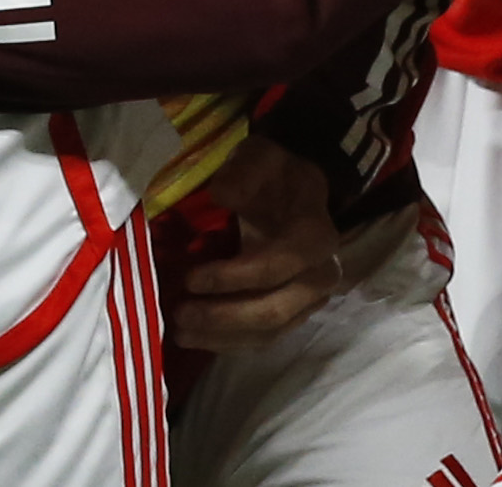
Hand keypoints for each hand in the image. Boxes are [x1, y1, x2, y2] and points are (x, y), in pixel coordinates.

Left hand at [171, 139, 345, 348]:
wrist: (294, 192)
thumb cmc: (274, 176)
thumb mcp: (258, 159)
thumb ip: (242, 173)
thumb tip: (221, 194)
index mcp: (316, 236)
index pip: (278, 266)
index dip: (233, 278)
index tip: (190, 278)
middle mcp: (321, 274)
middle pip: (274, 310)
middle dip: (223, 317)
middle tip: (179, 313)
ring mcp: (309, 300)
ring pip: (268, 333)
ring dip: (222, 337)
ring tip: (180, 332)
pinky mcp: (294, 315)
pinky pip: (263, 340)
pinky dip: (228, 343)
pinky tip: (196, 338)